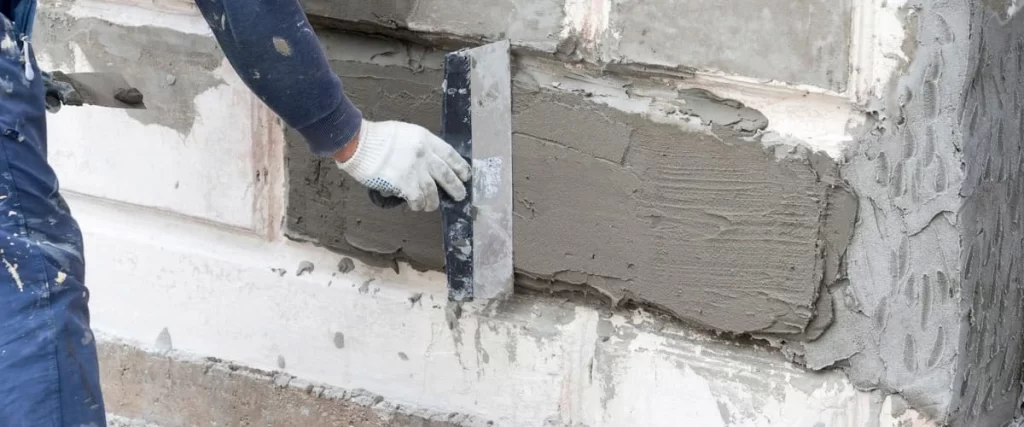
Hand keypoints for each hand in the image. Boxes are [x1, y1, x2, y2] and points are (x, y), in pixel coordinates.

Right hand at [334, 120, 470, 211]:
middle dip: (456, 188)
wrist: (360, 143)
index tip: (465, 176)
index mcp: (425, 139)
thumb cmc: (377, 137)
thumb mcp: (405, 133)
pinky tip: (417, 206)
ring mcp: (416, 170)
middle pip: (447, 175)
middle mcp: (424, 155)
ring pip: (433, 191)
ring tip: (432, 206)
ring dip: (434, 201)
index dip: (460, 167)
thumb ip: (419, 146)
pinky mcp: (405, 183)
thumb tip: (426, 163)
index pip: (450, 155)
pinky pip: (418, 199)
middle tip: (460, 196)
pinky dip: (419, 205)